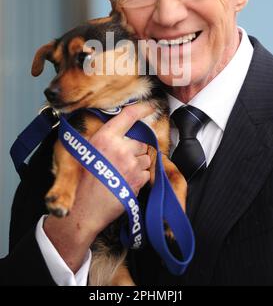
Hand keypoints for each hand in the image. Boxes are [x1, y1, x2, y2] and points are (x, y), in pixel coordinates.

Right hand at [44, 102, 153, 271]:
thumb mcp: (83, 151)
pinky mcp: (138, 180)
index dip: (142, 108)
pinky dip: (140, 175)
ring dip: (138, 161)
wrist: (83, 209)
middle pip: (140, 139)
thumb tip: (114, 127)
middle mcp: (120, 149)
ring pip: (145, 156)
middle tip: (121, 157)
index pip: (129, 116)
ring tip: (121, 170)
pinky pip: (147, 172)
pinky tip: (125, 180)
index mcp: (105, 138)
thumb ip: (100, 136)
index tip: (151, 104)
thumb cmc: (79, 180)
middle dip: (135, 146)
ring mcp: (131, 165)